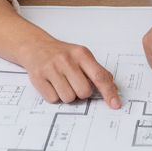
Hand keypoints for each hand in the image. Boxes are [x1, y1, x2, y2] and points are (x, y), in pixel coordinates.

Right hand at [0, 0, 120, 108]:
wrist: (35, 46)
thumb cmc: (63, 54)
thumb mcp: (82, 56)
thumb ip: (97, 72)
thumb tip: (113, 89)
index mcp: (82, 54)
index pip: (99, 76)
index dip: (109, 92)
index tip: (115, 104)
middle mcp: (67, 60)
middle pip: (84, 92)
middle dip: (81, 92)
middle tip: (74, 82)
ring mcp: (51, 68)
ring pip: (68, 98)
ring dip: (67, 95)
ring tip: (61, 82)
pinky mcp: (38, 78)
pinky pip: (53, 99)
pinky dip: (54, 95)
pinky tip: (51, 84)